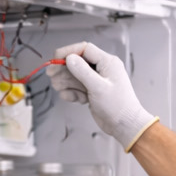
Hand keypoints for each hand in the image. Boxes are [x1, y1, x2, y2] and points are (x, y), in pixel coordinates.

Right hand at [44, 42, 158, 149]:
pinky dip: (72, 92)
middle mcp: (102, 69)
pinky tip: (71, 97)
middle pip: (78, 62)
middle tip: (51, 73)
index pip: (84, 49)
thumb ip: (83, 72)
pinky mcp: (93, 92)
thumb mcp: (98, 87)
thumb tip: (69, 58)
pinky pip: (78, 87)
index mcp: (107, 63)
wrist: (125, 125)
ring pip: (76, 76)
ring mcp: (97, 81)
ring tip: (58, 87)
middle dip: (64, 68)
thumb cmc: (118, 106)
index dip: (68, 52)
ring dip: (66, 81)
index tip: (55, 58)